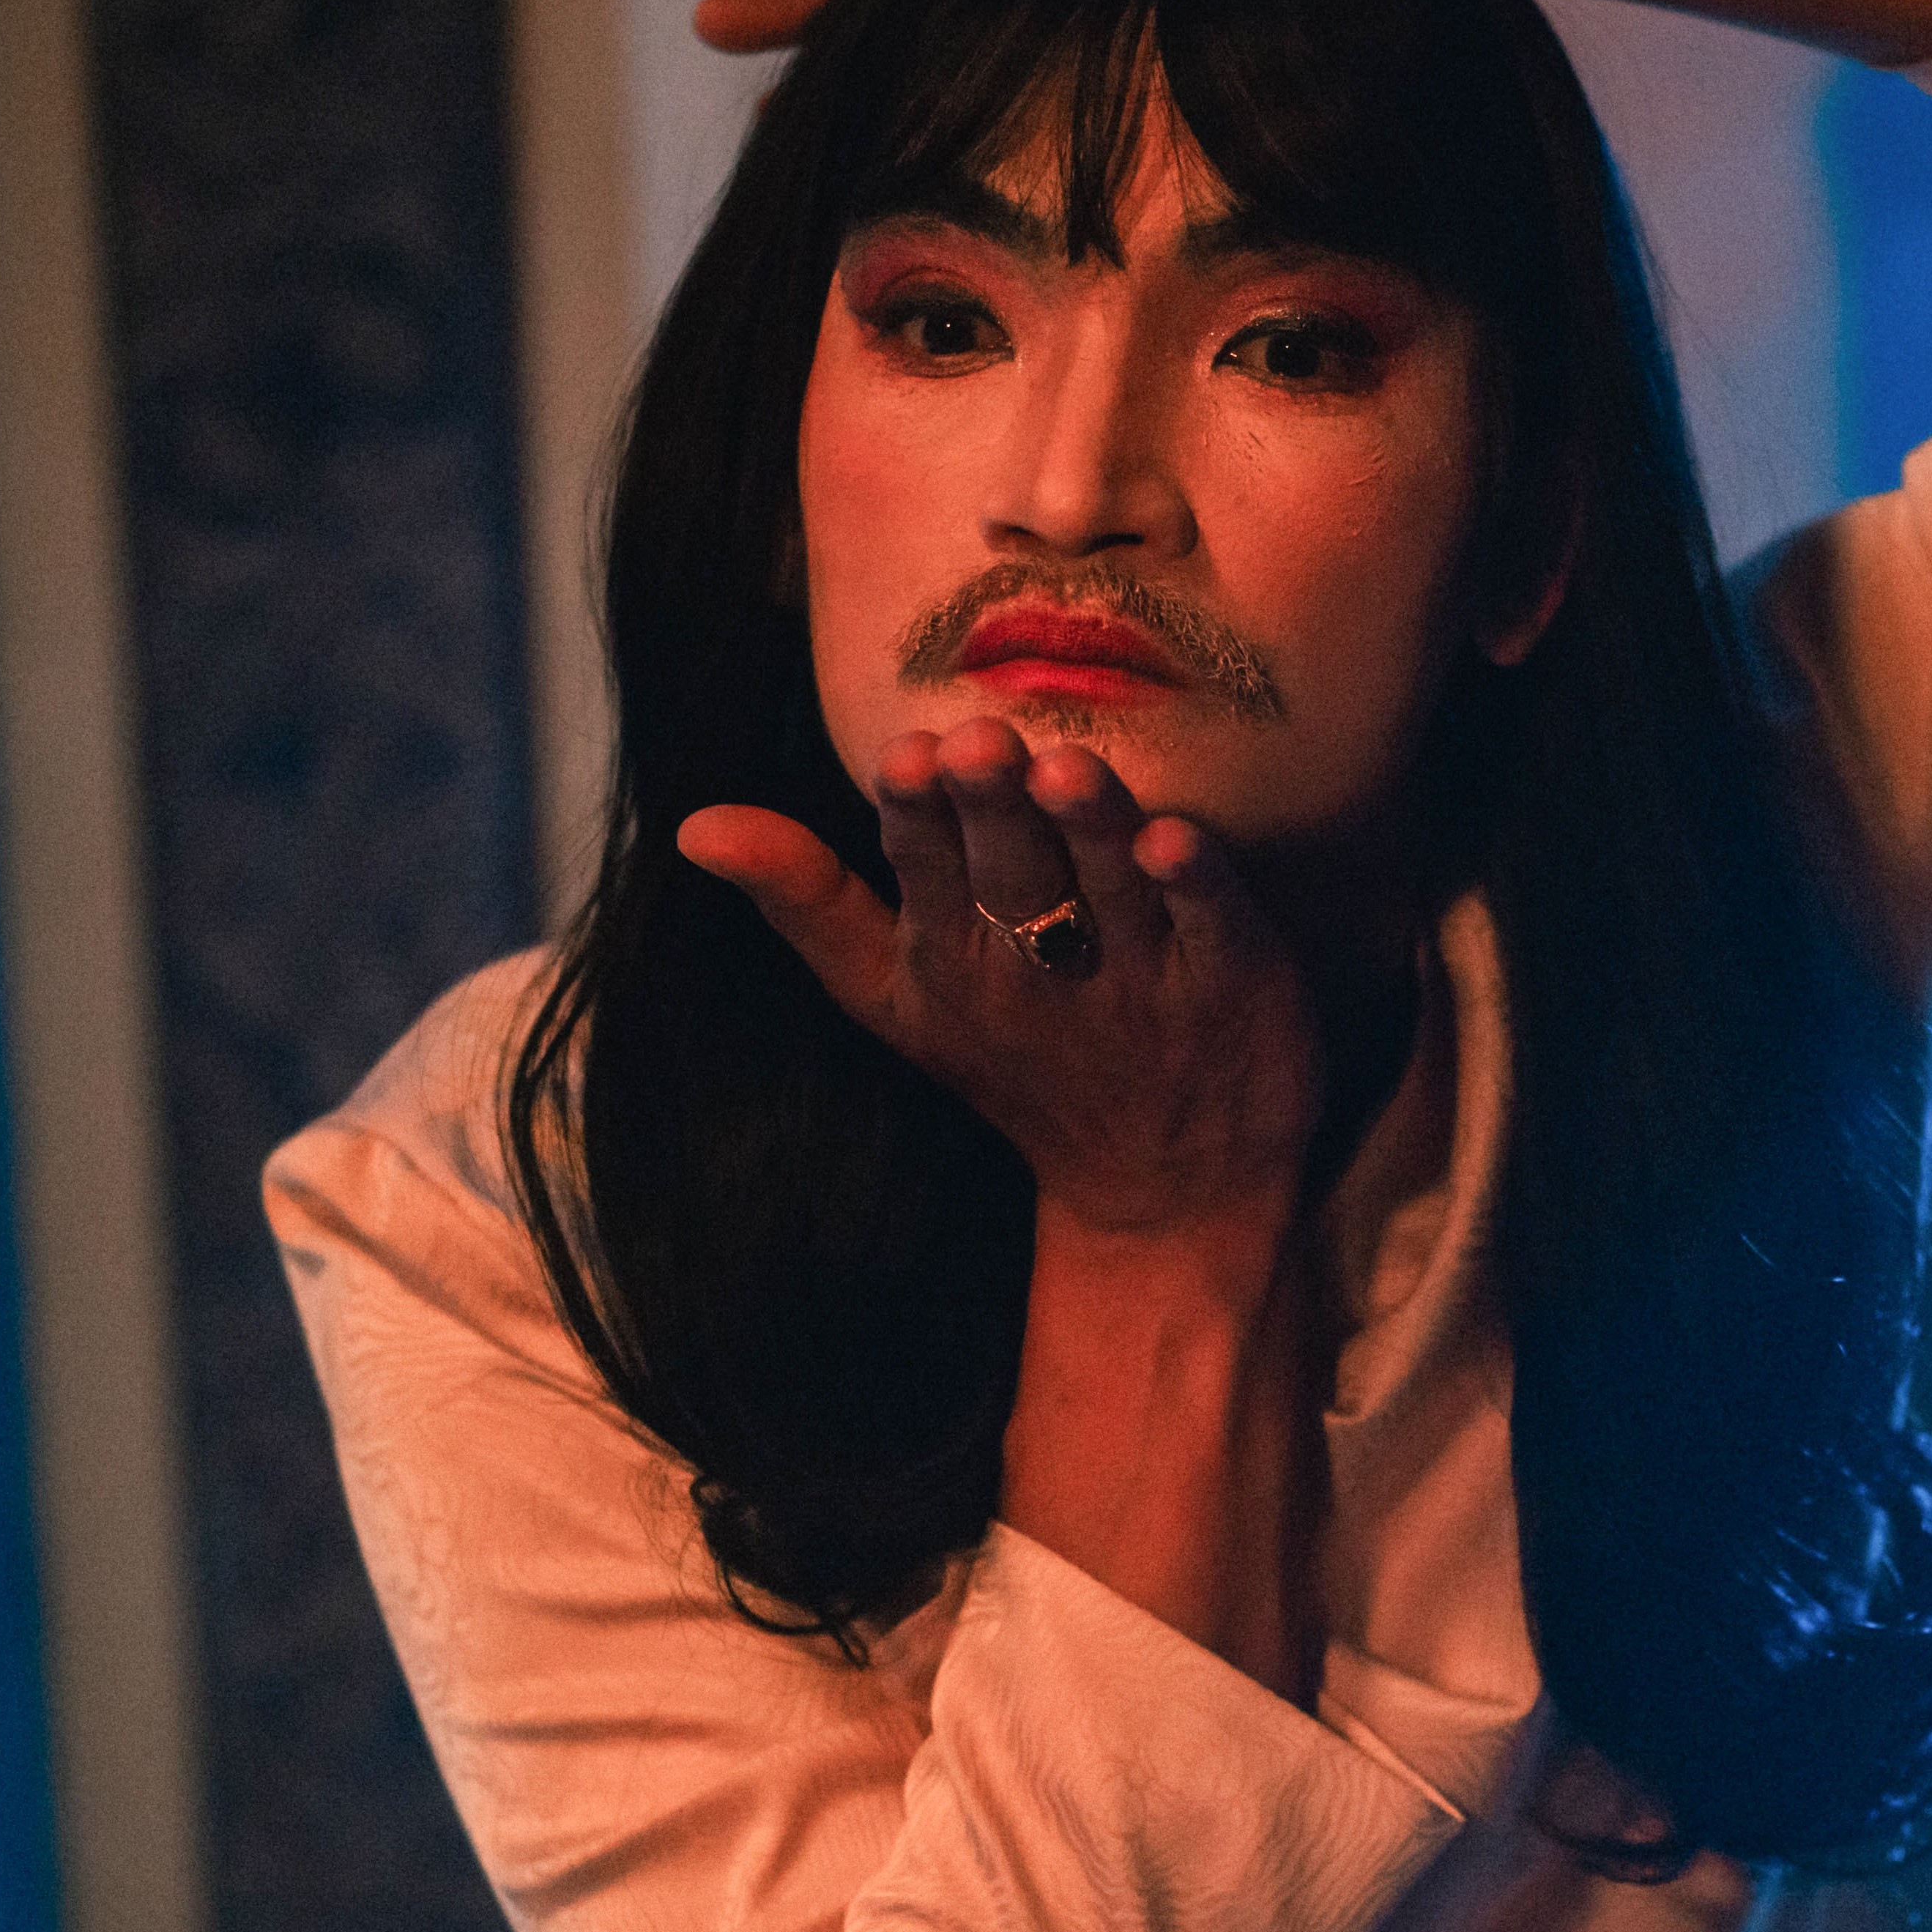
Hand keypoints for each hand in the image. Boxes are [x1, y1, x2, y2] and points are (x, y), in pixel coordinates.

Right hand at [675, 721, 1322, 1248]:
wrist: (1166, 1191)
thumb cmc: (1023, 1065)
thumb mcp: (895, 1000)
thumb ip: (807, 901)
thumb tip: (697, 825)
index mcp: (954, 959)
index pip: (924, 869)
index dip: (916, 816)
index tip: (906, 759)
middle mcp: (1042, 967)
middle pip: (1011, 870)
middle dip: (992, 806)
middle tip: (979, 739)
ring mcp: (1142, 978)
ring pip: (1109, 886)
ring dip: (1087, 827)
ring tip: (1065, 767)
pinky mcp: (1234, 983)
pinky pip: (1214, 926)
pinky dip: (1196, 886)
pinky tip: (1178, 838)